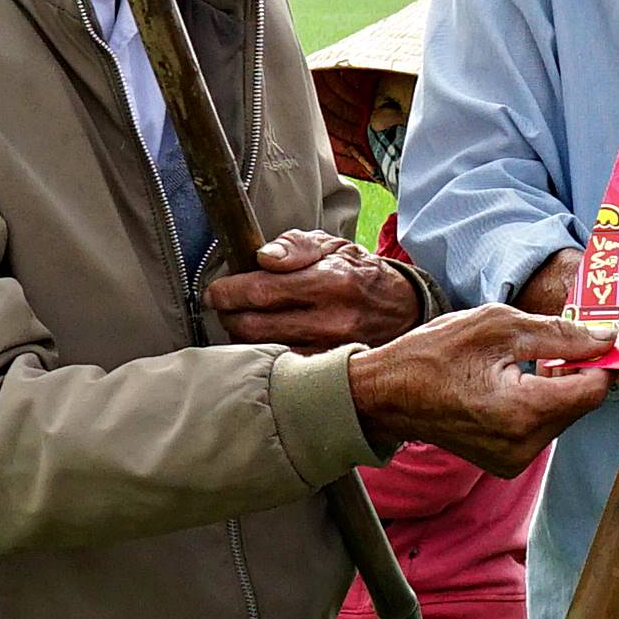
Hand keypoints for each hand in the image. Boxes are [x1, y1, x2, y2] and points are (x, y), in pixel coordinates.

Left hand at [206, 226, 424, 352]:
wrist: (402, 310)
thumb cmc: (358, 273)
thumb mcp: (331, 245)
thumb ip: (295, 245)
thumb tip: (264, 257)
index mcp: (329, 281)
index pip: (261, 291)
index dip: (229, 292)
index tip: (216, 291)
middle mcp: (331, 320)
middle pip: (254, 327)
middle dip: (230, 315)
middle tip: (226, 306)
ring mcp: (330, 351)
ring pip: (263, 352)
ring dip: (243, 338)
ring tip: (245, 321)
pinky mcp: (330, 372)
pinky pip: (282, 369)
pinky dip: (264, 355)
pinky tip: (264, 342)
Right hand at [344, 308, 618, 472]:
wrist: (387, 394)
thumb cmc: (434, 354)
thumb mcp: (498, 326)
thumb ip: (559, 333)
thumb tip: (607, 338)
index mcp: (523, 412)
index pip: (593, 389)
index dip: (599, 360)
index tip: (589, 338)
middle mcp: (523, 445)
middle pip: (580, 404)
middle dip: (574, 372)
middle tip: (547, 344)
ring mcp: (514, 460)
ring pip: (563, 416)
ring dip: (555, 387)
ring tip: (520, 363)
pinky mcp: (507, 463)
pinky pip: (542, 429)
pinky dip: (538, 404)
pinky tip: (512, 384)